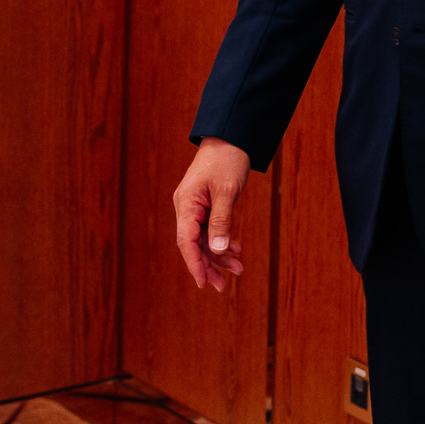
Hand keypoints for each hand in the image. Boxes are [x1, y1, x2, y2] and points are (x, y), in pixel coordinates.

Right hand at [172, 137, 249, 290]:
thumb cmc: (227, 160)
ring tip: (238, 269)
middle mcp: (187, 208)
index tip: (204, 283)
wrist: (231, 137)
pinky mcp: (205, 205)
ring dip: (219, 254)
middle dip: (209, 265)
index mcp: (186, 204)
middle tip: (223, 286)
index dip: (194, 265)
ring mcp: (195, 207)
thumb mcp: (227, 191)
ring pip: (204, 239)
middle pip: (194, 245)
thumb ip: (222, 221)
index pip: (186, 242)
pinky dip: (222, 240)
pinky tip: (235, 250)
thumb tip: (218, 250)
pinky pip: (210, 229)